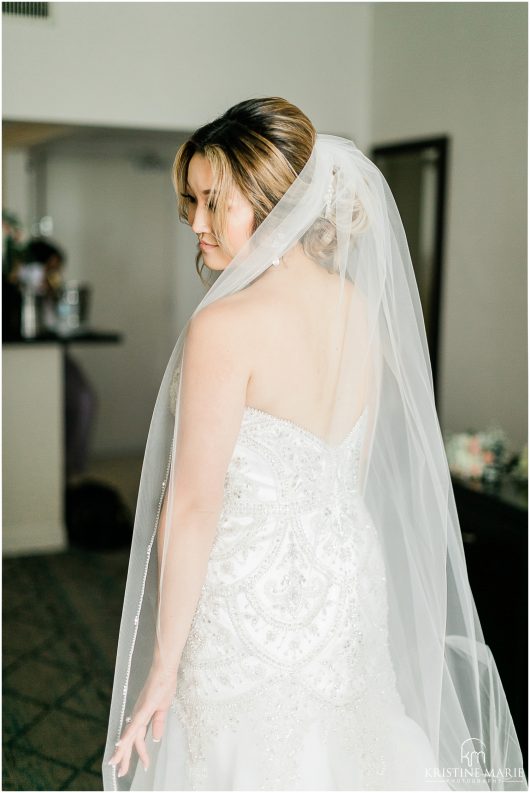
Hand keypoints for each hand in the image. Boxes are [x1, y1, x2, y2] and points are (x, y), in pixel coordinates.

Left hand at [107, 661, 177, 778]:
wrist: (165, 670)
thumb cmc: (165, 685)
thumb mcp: (164, 708)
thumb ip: (159, 723)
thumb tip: (155, 739)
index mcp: (143, 716)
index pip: (139, 738)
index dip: (141, 753)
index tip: (145, 766)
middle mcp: (137, 715)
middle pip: (129, 741)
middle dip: (124, 757)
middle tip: (119, 773)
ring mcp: (139, 712)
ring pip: (129, 736)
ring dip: (122, 751)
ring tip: (115, 765)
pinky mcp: (143, 708)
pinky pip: (134, 725)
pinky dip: (127, 735)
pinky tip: (120, 744)